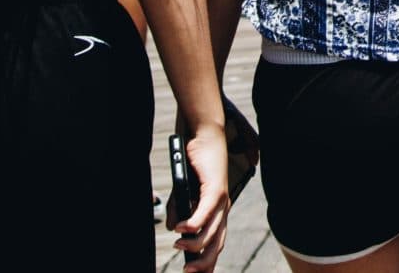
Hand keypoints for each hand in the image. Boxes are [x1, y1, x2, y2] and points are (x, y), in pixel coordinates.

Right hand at [172, 122, 231, 270]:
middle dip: (203, 263)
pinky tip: (181, 230)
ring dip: (194, 243)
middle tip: (187, 272)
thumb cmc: (195, 166)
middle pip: (216, 244)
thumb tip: (174, 230)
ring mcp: (222, 200)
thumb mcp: (184, 194)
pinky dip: (193, 224)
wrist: (206, 139)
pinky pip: (205, 212)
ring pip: (211, 231)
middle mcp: (223, 210)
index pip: (215, 245)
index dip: (207, 264)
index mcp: (218, 214)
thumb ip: (179, 212)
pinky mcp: (216, 189)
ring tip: (178, 246)